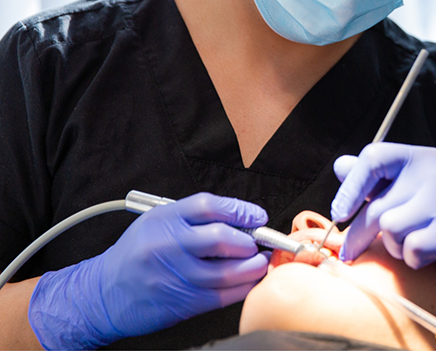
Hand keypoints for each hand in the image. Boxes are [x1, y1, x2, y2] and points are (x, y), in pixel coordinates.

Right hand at [28, 193, 269, 348]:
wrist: (102, 292)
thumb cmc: (137, 253)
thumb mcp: (158, 222)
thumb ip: (195, 219)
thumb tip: (240, 221)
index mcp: (164, 219)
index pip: (209, 206)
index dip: (240, 209)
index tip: (257, 216)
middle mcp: (168, 245)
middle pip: (221, 237)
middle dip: (249, 240)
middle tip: (260, 241)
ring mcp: (174, 276)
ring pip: (225, 271)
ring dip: (252, 266)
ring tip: (260, 261)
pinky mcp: (180, 303)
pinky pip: (220, 296)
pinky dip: (242, 288)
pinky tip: (249, 281)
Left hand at [331, 143, 435, 297]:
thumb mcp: (416, 185)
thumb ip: (378, 178)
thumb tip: (340, 166)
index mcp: (421, 157)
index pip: (373, 157)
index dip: (350, 186)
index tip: (339, 212)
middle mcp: (434, 172)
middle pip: (377, 205)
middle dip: (359, 235)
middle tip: (349, 252)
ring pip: (391, 228)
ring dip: (395, 246)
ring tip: (411, 244)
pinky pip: (412, 250)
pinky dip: (414, 259)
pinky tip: (429, 254)